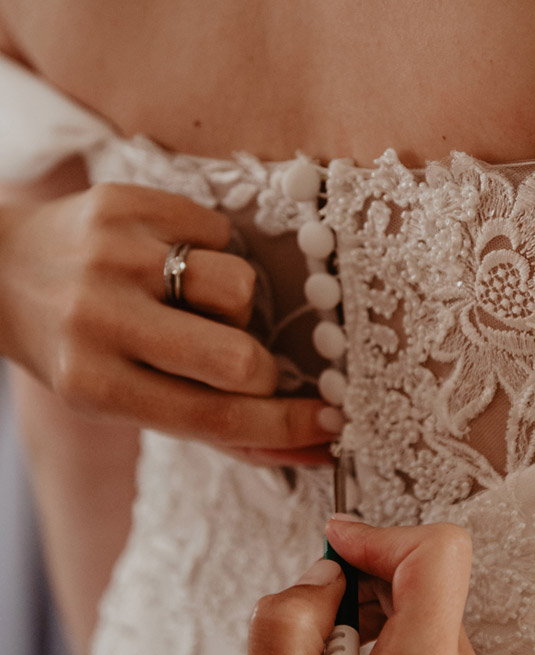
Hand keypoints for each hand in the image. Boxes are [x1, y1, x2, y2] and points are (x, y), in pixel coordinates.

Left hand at [0, 184, 332, 463]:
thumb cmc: (81, 350)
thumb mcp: (125, 401)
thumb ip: (217, 427)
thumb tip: (312, 451)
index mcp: (97, 386)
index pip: (217, 418)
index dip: (287, 427)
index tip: (333, 427)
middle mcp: (100, 321)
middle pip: (239, 357)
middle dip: (262, 367)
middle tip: (245, 362)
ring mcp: (112, 257)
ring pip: (239, 286)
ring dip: (238, 303)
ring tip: (200, 304)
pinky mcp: (125, 204)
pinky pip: (221, 232)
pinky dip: (216, 251)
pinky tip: (180, 259)